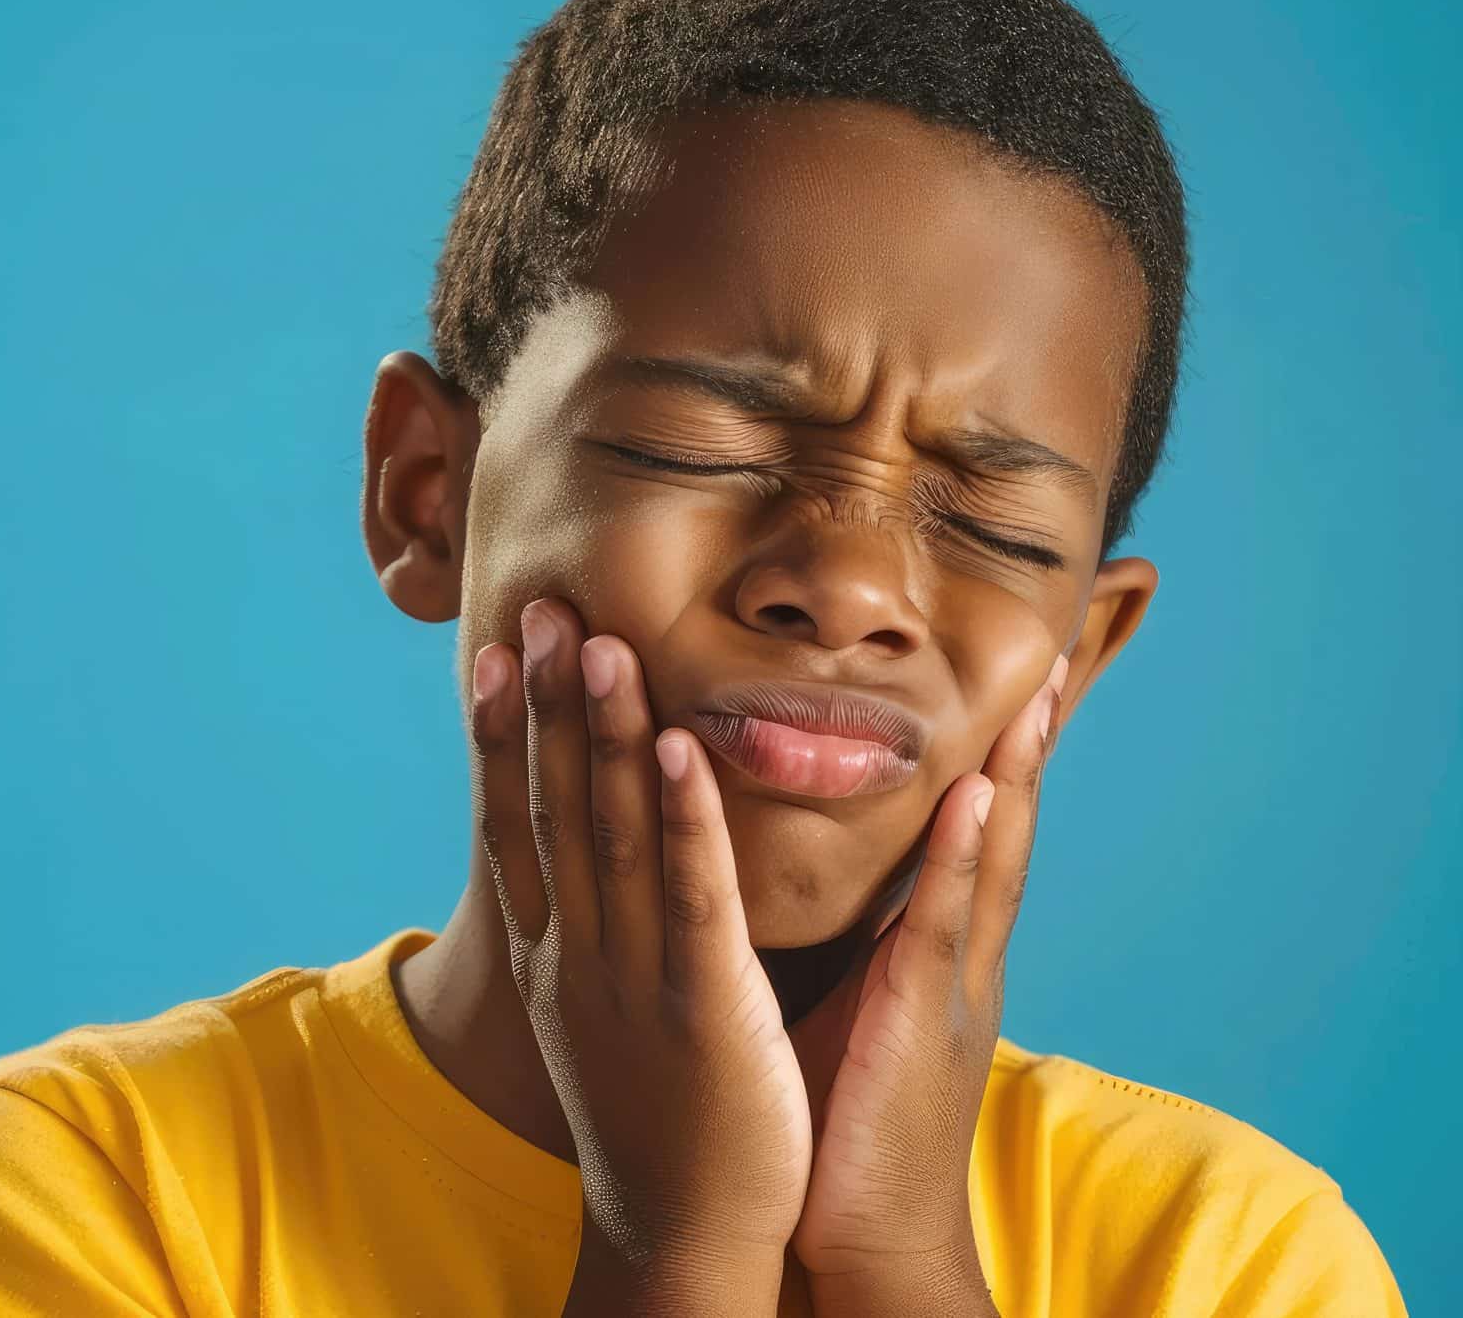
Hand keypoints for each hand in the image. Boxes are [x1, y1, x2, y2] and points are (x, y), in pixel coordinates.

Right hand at [476, 598, 807, 1306]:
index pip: (512, 825)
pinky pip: (691, 899)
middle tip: (537, 609)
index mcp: (552, 955)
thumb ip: (596, 929)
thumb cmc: (658, 1118)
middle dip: (545, 705)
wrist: (681, 1237)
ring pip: (612, 837)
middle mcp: (576, 955)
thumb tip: (593, 856)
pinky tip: (681, 748)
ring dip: (604, 734)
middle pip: (552, 811)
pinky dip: (683, 820)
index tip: (495, 653)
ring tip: (599, 642)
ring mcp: (633, 979)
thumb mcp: (598, 1012)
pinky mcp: (703, 1007)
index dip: (501, 736)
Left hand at [786, 652, 1069, 1312]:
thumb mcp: (848, 1002)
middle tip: (1061, 645)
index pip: (968, 825)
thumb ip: (852, 939)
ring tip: (1039, 686)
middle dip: (1028, 739)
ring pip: (990, 857)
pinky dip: (965, 854)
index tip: (1015, 667)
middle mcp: (957, 954)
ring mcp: (954, 984)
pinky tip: (976, 793)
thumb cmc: (839, 1120)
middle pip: (1000, 823)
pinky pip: (945, 922)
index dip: (991, 746)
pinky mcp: (926, 1019)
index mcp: (931, 948)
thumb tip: (820, 874)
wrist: (861, 1235)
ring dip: (1013, 770)